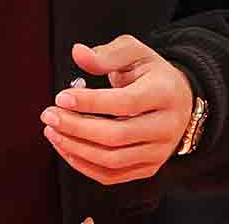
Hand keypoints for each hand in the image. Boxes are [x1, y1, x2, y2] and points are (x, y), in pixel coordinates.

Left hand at [40, 35, 194, 185]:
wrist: (179, 99)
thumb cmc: (151, 74)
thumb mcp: (134, 53)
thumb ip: (106, 54)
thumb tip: (78, 53)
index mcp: (165, 93)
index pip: (126, 103)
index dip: (91, 103)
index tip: (61, 97)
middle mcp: (167, 127)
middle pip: (117, 135)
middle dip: (76, 128)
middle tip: (48, 115)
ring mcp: (159, 151)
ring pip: (112, 159)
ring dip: (76, 148)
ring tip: (52, 131)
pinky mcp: (149, 168)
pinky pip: (112, 175)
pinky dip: (84, 165)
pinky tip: (66, 148)